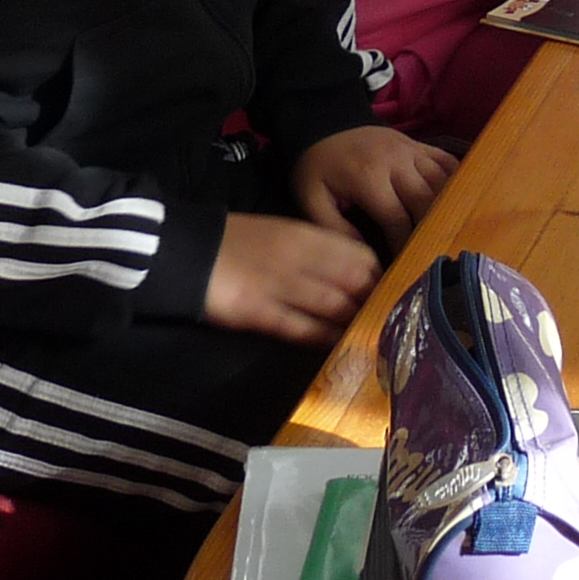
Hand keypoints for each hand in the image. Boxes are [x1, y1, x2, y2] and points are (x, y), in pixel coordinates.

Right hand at [204, 213, 380, 345]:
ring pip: (333, 305)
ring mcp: (279, 286)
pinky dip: (323, 338)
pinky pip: (300, 327)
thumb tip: (356, 270)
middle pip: (354, 282)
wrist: (185, 250)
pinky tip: (338, 346)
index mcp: (307, 236)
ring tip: (374, 339)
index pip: (361, 256)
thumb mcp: (283, 233)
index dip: (381, 277)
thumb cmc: (238, 242)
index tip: (393, 293)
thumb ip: (317, 249)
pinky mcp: (258, 312)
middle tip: (391, 322)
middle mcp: (300, 259)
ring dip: (356, 323)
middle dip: (376, 303)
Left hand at [294, 123, 456, 250]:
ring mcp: (412, 150)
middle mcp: (396, 161)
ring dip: (447, 209)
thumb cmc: (318, 167)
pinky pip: (448, 163)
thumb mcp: (312, 199)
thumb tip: (368, 256)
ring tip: (446, 234)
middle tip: (430, 254)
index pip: (397, 219)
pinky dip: (456, 183)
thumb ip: (337, 229)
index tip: (404, 266)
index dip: (403, 245)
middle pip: (427, 201)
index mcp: (368, 176)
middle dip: (431, 230)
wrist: (325, 124)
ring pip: (443, 182)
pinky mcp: (421, 145)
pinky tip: (457, 203)